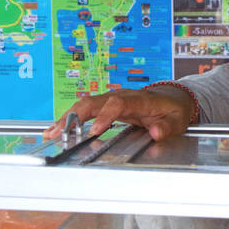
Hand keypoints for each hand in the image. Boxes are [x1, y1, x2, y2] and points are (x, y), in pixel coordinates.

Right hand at [44, 87, 193, 142]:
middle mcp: (121, 96)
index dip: (104, 116)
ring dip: (67, 118)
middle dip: (76, 116)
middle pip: (94, 101)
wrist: (172, 98)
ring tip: (51, 132)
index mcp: (139, 100)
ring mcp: (111, 99)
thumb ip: (167, 127)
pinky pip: (84, 109)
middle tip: (61, 132)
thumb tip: (156, 132)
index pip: (117, 104)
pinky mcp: (104, 105)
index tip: (94, 131)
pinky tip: (54, 129)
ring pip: (84, 104)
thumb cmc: (173, 110)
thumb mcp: (177, 121)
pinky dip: (69, 119)